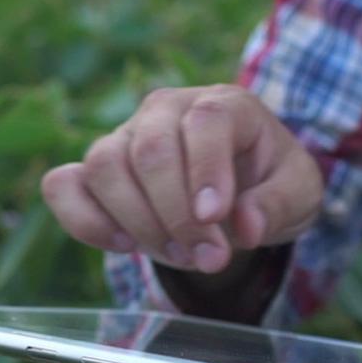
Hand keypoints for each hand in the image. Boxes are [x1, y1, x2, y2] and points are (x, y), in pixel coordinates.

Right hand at [41, 85, 322, 273]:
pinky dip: (85, 221)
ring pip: (104, 166)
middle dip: (176, 215)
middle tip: (210, 258)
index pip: (204, 122)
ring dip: (138, 222)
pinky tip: (124, 244)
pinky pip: (63, 186)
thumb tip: (244, 226)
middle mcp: (165, 111)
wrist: (238, 192)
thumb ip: (277, 206)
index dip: (206, 171)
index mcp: (222, 104)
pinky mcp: (93, 170)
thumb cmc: (268, 184)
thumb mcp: (298, 194)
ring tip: (178, 254)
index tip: (216, 218)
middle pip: (151, 151)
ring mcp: (123, 137)